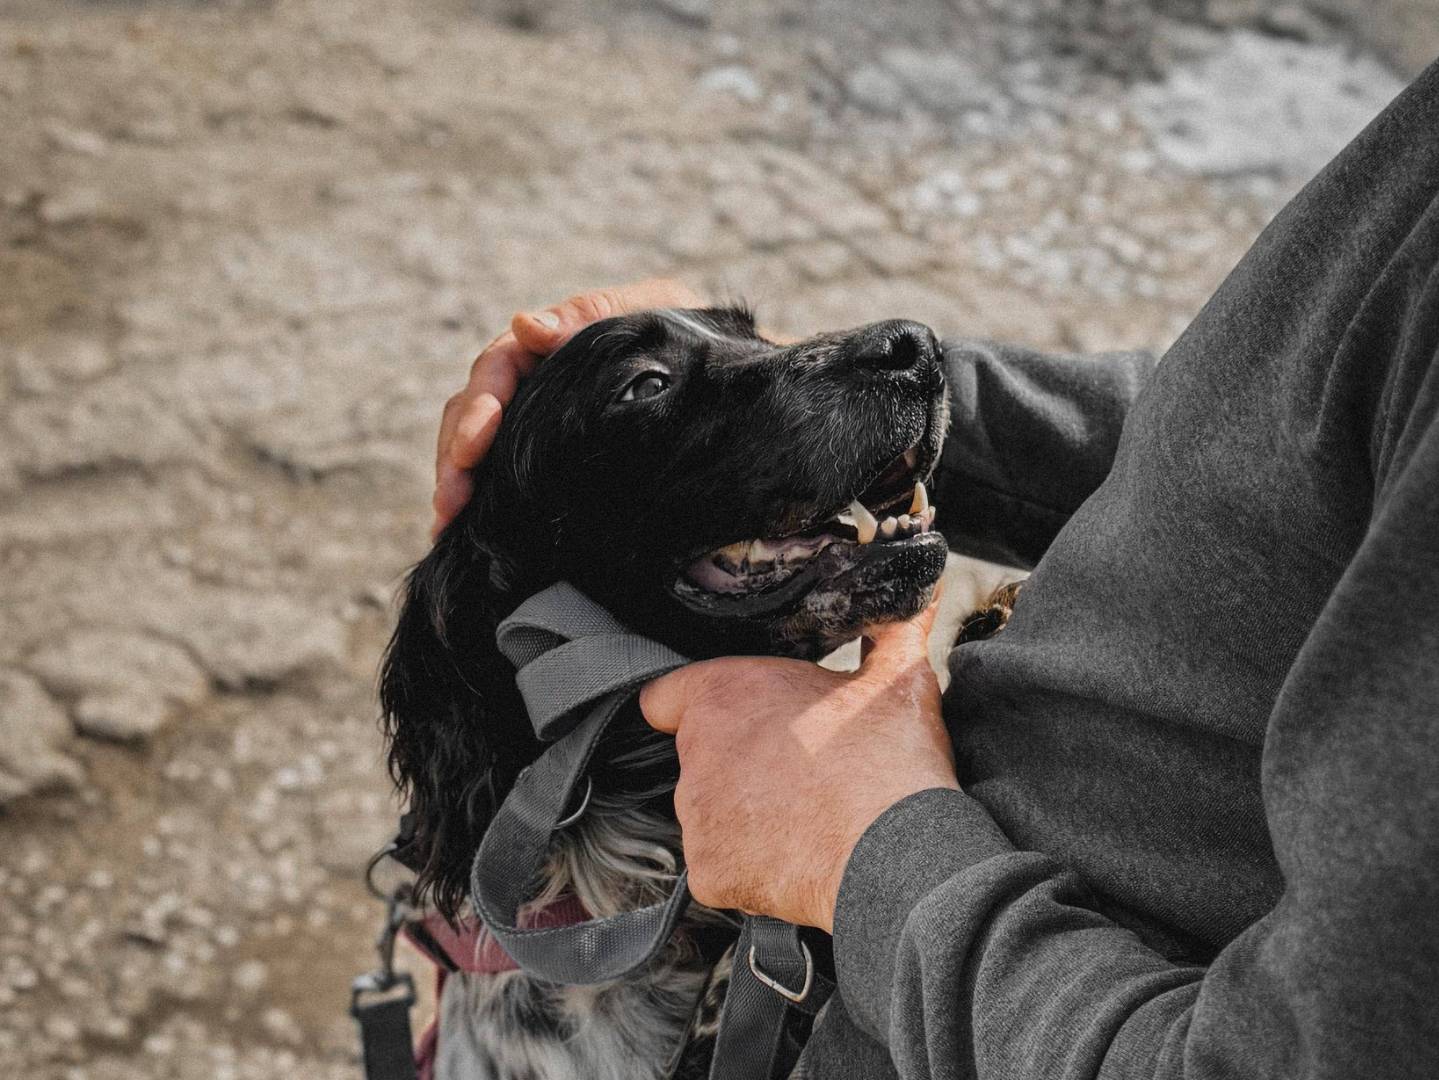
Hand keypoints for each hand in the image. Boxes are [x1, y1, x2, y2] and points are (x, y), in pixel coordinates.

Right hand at [431, 277, 704, 537]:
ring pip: (478, 444)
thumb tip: (526, 325)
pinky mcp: (551, 457)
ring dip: (457, 480)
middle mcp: (540, 377)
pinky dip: (479, 500)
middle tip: (450, 501)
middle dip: (456, 455)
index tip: (473, 447)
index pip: (499, 366)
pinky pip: (503, 473)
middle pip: (476, 409)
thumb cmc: (700, 346)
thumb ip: (593, 316)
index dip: (479, 406)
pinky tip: (462, 533)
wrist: (741, 391)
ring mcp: (542, 418)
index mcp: (557, 339)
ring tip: (446, 524)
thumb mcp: (656, 317)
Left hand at [639, 595, 955, 930]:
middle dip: (740, 764)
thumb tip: (917, 594)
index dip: (694, 706)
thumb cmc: (891, 760)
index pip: (666, 696)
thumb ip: (892, 630)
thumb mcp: (899, 677)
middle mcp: (699, 755)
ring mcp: (699, 818)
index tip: (733, 718)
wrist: (900, 853)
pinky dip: (751, 866)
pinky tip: (798, 854)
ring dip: (745, 815)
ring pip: (710, 813)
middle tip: (798, 771)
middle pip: (701, 757)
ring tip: (805, 815)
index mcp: (725, 694)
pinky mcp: (709, 873)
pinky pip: (721, 867)